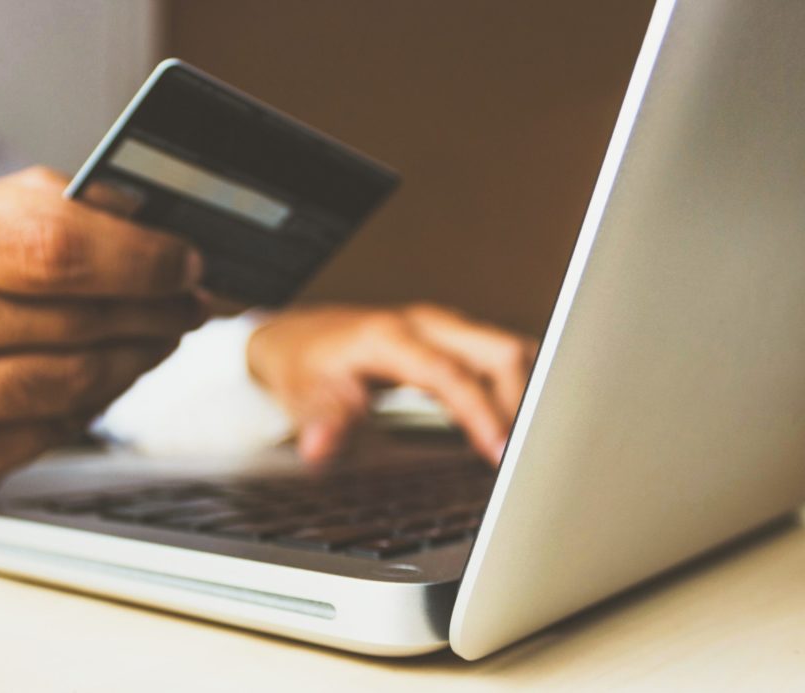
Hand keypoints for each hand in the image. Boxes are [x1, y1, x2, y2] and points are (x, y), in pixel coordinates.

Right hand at [0, 167, 204, 504]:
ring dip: (137, 356)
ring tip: (159, 334)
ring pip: (74, 379)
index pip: (49, 242)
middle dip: (154, 304)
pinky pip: (51, 430)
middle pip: (72, 313)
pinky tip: (107, 377)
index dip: (138, 253)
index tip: (184, 256)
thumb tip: (136, 220)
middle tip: (190, 297)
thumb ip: (14, 212)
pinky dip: (94, 402)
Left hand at [247, 304, 537, 464]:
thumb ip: (321, 420)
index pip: (450, 374)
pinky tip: (524, 424)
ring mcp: (445, 328)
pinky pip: (502, 358)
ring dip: (529, 394)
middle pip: (499, 351)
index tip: (501, 452)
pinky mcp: (455, 339)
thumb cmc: (304, 365)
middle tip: (531, 456)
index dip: (481, 413)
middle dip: (524, 402)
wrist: (299, 336)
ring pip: (510, 350)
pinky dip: (521, 388)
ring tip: (537, 446)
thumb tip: (319, 448)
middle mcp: (426, 324)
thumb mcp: (302, 395)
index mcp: (391, 336)